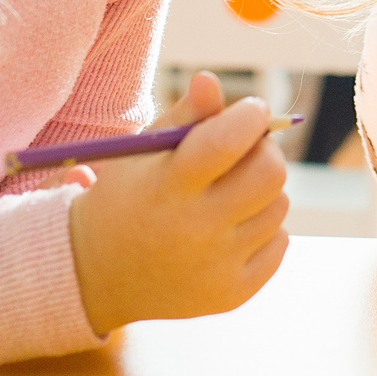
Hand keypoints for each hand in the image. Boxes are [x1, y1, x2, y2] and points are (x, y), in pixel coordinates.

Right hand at [67, 71, 291, 333]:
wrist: (97, 274)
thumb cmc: (128, 196)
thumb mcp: (143, 152)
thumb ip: (185, 116)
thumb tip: (212, 81)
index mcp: (169, 186)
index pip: (229, 140)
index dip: (251, 116)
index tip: (252, 110)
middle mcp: (194, 229)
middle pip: (270, 173)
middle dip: (265, 151)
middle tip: (248, 150)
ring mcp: (215, 266)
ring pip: (278, 206)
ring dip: (261, 192)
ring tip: (226, 195)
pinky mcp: (231, 293)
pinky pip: (279, 243)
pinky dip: (262, 230)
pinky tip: (228, 230)